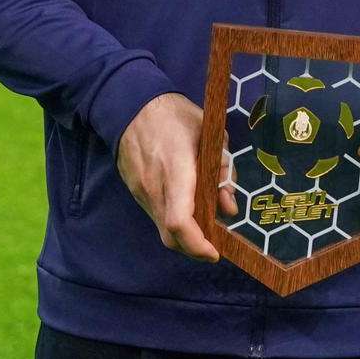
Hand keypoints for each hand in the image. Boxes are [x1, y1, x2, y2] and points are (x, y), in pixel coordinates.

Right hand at [116, 92, 227, 260]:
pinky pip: (156, 215)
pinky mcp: (135, 190)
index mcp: (176, 172)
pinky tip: (187, 206)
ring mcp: (141, 192)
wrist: (131, 105)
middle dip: (194, 249)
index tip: (215, 252)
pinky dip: (173, 220)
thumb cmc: (175, 116)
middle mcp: (154, 189)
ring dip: (184, 236)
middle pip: (171, 237)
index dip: (198, 245)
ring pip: (162, 229)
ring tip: (205, 224)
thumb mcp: (209, 134)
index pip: (180, 222)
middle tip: (214, 247)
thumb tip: (229, 207)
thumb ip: (222, 171)